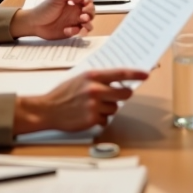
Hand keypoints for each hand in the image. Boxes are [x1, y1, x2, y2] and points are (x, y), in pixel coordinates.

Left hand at [10, 0, 93, 39]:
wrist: (34, 23)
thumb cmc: (44, 9)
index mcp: (73, 1)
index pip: (87, 0)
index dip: (89, 2)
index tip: (86, 5)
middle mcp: (75, 11)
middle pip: (91, 12)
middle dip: (90, 13)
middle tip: (84, 15)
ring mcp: (74, 21)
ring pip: (89, 23)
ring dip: (88, 24)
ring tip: (82, 23)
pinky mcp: (71, 31)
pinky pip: (80, 31)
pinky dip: (78, 31)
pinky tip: (69, 30)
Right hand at [13, 69, 148, 134]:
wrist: (47, 110)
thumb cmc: (63, 94)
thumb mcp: (80, 78)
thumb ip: (98, 79)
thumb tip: (118, 80)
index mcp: (92, 76)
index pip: (120, 72)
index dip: (136, 73)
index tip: (146, 74)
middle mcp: (95, 89)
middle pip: (124, 93)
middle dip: (122, 95)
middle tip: (116, 96)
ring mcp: (94, 105)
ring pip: (115, 107)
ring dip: (108, 108)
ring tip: (92, 106)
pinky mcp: (92, 119)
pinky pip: (106, 119)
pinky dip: (100, 119)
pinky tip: (88, 115)